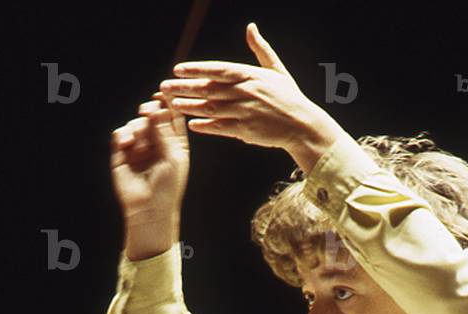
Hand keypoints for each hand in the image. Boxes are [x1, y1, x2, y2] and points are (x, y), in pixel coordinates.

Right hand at [110, 90, 189, 217]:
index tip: (164, 93)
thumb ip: (166, 132)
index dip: (168, 104)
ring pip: (136, 124)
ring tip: (137, 142)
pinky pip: (120, 134)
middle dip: (150, 112)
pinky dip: (123, 135)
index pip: (172, 118)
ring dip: (137, 128)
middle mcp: (157, 142)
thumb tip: (158, 107)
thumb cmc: (168, 187)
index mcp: (175, 143)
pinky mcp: (122, 153)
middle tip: (148, 110)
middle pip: (153, 117)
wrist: (148, 209)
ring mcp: (139, 147)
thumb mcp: (173, 157)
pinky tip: (127, 144)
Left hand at [160, 22, 338, 154]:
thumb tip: (251, 27)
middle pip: (209, 89)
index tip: (178, 69)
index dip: (196, 69)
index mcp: (251, 75)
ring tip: (173, 104)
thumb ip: (261, 49)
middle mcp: (245, 92)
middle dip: (184, 87)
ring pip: (210, 108)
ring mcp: (245, 112)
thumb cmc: (289, 97)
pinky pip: (220, 128)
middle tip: (164, 87)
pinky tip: (191, 124)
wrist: (302, 125)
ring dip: (190, 106)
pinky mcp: (246, 131)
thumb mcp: (277, 69)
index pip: (218, 69)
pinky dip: (205, 126)